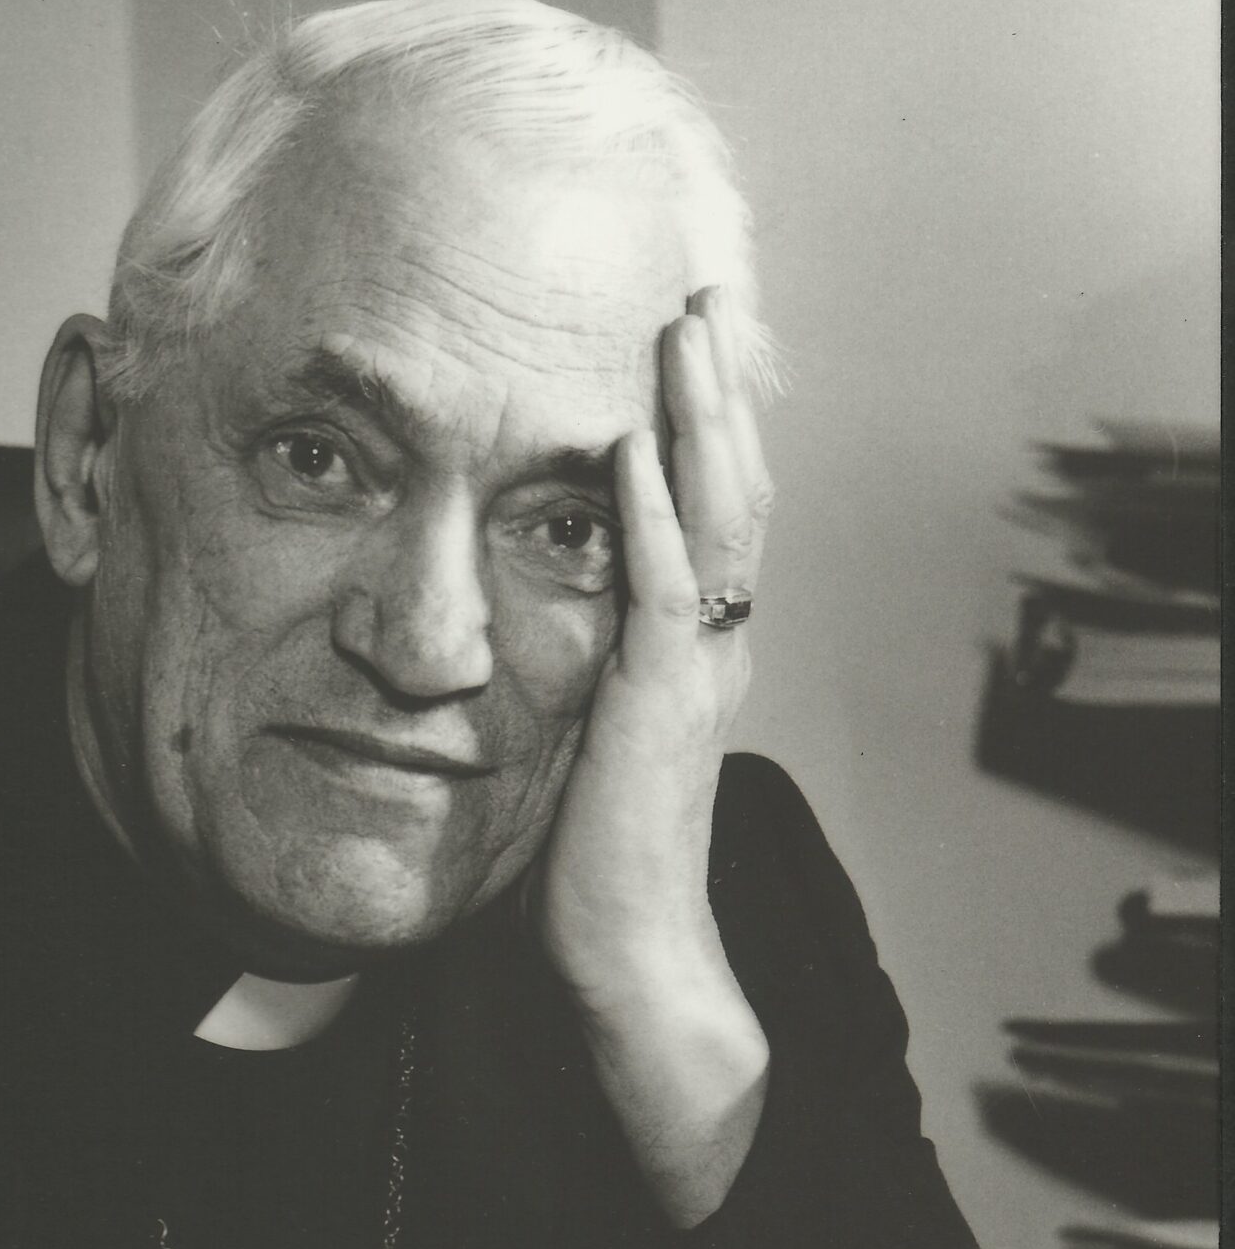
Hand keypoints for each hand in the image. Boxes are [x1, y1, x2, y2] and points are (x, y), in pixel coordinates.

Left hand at [535, 284, 774, 1224]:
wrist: (623, 955)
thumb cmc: (589, 860)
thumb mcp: (572, 730)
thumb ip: (566, 661)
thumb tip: (519, 609)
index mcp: (687, 647)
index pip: (704, 509)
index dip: (701, 420)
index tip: (680, 337)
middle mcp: (709, 646)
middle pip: (729, 487)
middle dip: (716, 388)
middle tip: (701, 293)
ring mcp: (694, 673)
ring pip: (718, 520)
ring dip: (701, 420)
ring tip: (687, 331)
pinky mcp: (661, 709)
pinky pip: (666, 594)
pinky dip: (651, 516)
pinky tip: (632, 448)